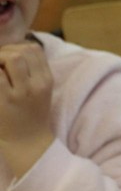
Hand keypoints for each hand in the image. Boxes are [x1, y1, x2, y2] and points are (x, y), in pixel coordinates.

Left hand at [0, 41, 54, 176]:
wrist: (27, 142)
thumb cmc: (31, 114)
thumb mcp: (40, 91)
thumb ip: (31, 70)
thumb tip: (11, 50)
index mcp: (46, 80)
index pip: (34, 49)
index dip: (17, 48)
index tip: (8, 60)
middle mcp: (37, 85)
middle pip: (21, 52)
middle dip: (4, 53)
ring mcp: (21, 93)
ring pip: (11, 58)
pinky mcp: (4, 100)